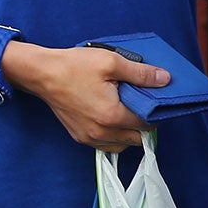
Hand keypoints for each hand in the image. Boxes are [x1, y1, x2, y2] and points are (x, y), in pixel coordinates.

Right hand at [3, 41, 168, 151]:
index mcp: (112, 116)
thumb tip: (164, 79)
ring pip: (122, 144)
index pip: (147, 125)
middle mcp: (102, 133)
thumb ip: (141, 73)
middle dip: (143, 124)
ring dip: (129, 132)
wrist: (42, 74)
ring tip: (127, 111)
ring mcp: (89, 137)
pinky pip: (106, 144)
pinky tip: (112, 118)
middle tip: (141, 105)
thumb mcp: (111, 62)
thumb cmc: (74, 67)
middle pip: (136, 138)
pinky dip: (114, 136)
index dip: (155, 113)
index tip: (154, 102)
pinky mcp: (80, 137)